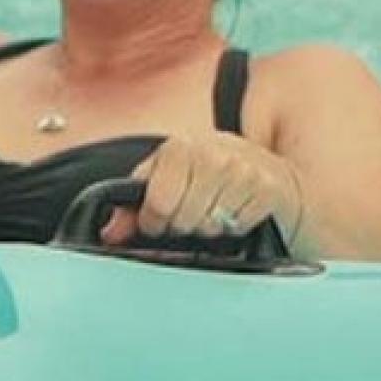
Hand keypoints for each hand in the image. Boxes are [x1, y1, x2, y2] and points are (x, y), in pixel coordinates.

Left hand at [113, 134, 303, 245]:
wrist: (269, 170)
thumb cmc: (208, 175)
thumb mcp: (167, 179)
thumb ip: (132, 205)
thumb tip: (110, 233)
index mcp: (179, 148)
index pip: (158, 204)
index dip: (154, 221)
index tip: (159, 220)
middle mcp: (212, 154)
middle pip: (183, 220)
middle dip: (182, 226)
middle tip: (190, 215)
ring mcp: (242, 170)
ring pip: (210, 226)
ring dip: (209, 228)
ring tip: (213, 211)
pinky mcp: (267, 189)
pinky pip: (239, 227)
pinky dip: (235, 228)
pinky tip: (235, 212)